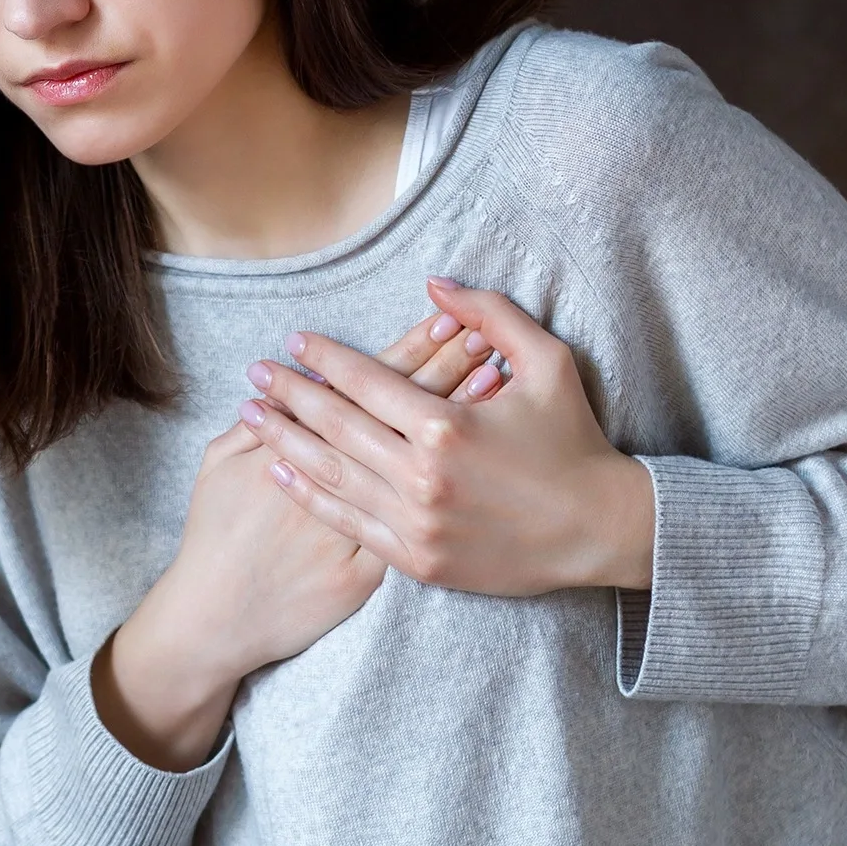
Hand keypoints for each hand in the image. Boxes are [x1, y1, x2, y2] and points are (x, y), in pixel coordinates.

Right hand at [93, 308, 506, 770]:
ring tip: (497, 365)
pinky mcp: (398, 563)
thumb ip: (249, 419)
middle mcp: (351, 482)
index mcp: (314, 446)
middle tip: (484, 327)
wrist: (220, 616)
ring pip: (433, 455)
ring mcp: (381, 526)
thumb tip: (273, 382)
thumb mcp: (216, 467)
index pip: (371, 386)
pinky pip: (452, 500)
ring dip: (464, 407)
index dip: (407, 350)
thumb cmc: (215, 536)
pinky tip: (495, 445)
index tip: (441, 316)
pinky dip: (470, 471)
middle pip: (410, 412)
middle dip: (446, 364)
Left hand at [239, 276, 654, 597]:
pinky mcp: (417, 560)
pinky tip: (280, 472)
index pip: (365, 381)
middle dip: (288, 395)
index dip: (324, 358)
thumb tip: (435, 286)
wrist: (597, 530)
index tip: (294, 341)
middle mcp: (421, 476)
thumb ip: (492, 315)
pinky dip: (309, 495)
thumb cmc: (574, 441)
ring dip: (284, 441)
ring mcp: (415, 523)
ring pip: (331, 474)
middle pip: (335, 426)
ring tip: (249, 417)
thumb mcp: (549, 363)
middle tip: (255, 373)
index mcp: (447, 425)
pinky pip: (348, 522)